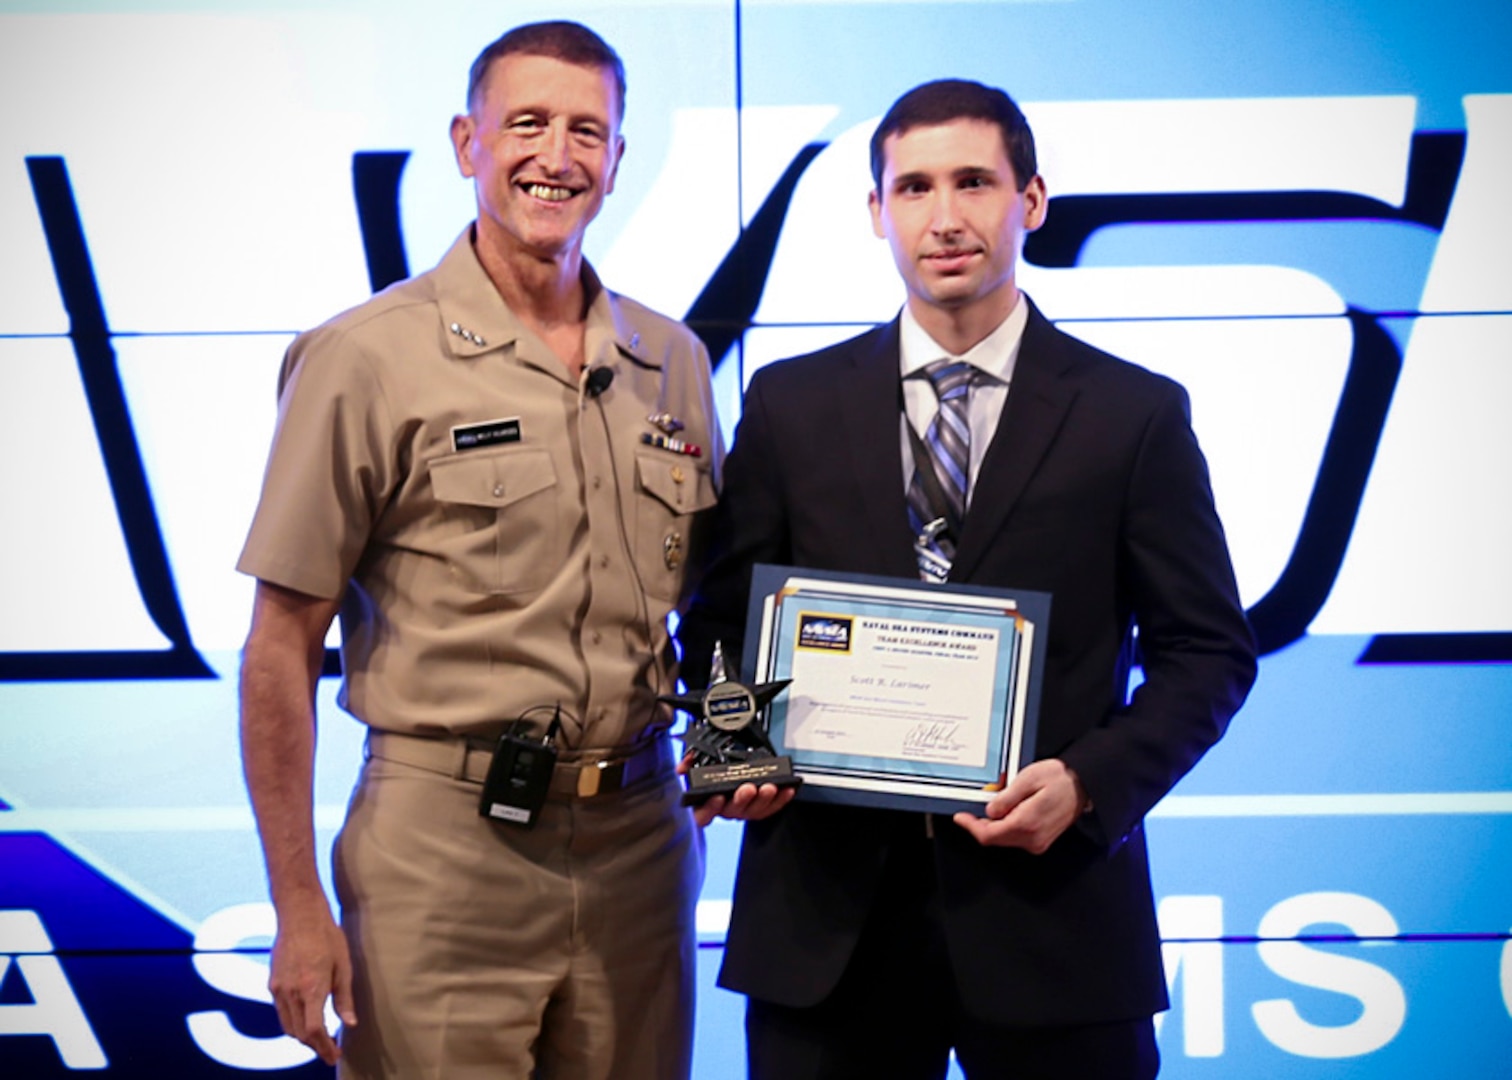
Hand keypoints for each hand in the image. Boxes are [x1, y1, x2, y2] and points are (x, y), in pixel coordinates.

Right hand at [267, 901, 356, 1065]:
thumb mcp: (344, 966)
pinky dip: (292, 1023)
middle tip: (329, 1052)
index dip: (324, 1048)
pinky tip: (305, 1020)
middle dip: (315, 1047)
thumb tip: (349, 1024)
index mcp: (312, 988)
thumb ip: (344, 997)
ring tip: (320, 1040)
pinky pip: (281, 1012)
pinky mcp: (273, 983)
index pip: (314, 1030)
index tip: (334, 1057)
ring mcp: (278, 988)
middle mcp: (291, 992)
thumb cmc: (327, 936)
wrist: (299, 915)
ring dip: (302, 1037)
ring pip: (287, 1026)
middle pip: (299, 1033)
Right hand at [678, 751, 797, 826]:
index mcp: (705, 801)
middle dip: (742, 800)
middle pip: (732, 811)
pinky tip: (787, 789)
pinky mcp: (760, 806)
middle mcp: (724, 808)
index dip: (709, 809)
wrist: (733, 758)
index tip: (718, 797)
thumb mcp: (697, 758)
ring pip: (754, 811)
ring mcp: (743, 808)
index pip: (702, 815)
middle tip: (748, 787)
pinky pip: (770, 808)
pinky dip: (780, 799)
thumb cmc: (713, 763)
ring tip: (769, 787)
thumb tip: (683, 767)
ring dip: (763, 800)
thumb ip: (688, 761)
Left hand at [953, 758, 1085, 852]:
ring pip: (1004, 840)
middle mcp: (1032, 838)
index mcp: (1027, 823)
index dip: (971, 827)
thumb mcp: (1028, 779)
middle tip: (971, 810)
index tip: (960, 817)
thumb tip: (990, 811)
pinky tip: (1005, 813)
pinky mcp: (1041, 840)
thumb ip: (1006, 798)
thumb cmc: (1060, 779)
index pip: (989, 834)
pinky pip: (1015, 838)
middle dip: (979, 826)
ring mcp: (1038, 842)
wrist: (1084, 786)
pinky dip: (1005, 827)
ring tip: (992, 807)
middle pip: (995, 839)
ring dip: (992, 826)